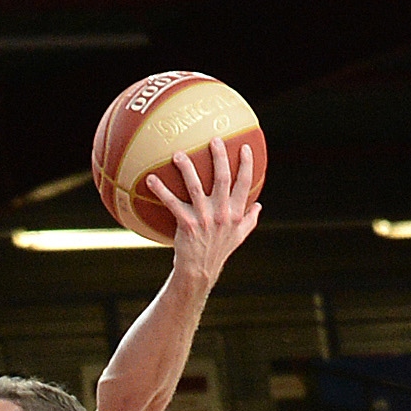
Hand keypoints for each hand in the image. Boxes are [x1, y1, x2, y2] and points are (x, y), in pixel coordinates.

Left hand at [144, 136, 260, 281]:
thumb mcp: (239, 237)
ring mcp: (204, 218)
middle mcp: (222, 213)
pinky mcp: (186, 224)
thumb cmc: (218, 251)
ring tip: (178, 154)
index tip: (245, 147)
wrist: (199, 270)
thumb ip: (250, 220)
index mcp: (236, 213)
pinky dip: (161, 190)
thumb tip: (259, 205)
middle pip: (223, 178)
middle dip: (219, 157)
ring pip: (196, 186)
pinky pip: (172, 203)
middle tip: (214, 139)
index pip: (244, 184)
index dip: (246, 165)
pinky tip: (151, 179)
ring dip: (186, 168)